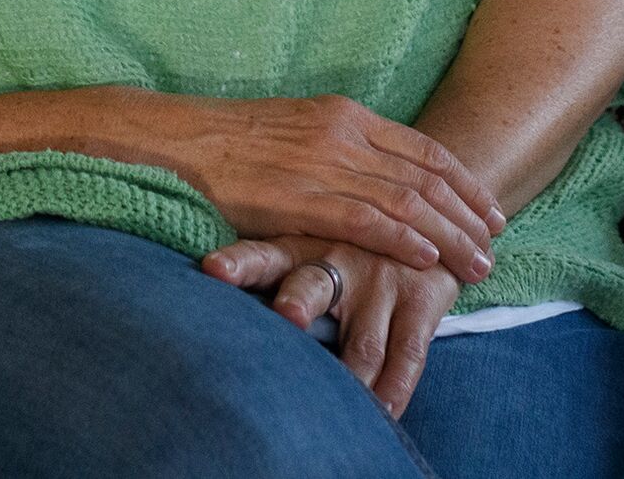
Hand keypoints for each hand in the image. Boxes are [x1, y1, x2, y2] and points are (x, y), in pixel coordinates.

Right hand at [140, 94, 504, 282]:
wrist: (185, 137)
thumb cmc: (237, 141)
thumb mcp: (302, 130)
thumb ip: (341, 148)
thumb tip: (376, 174)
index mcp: (348, 116)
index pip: (425, 150)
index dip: (464, 182)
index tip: (490, 209)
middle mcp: (346, 135)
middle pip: (427, 177)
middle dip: (468, 214)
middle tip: (495, 244)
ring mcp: (326, 164)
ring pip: (408, 201)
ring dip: (450, 235)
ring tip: (477, 264)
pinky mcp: (303, 196)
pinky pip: (367, 220)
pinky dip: (404, 241)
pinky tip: (428, 260)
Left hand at [206, 233, 460, 414]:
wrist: (428, 209)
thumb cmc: (347, 235)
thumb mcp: (308, 230)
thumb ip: (264, 257)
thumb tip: (195, 290)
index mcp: (300, 243)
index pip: (262, 252)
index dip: (239, 261)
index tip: (211, 269)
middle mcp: (338, 261)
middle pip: (311, 287)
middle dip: (297, 305)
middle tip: (286, 317)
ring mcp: (382, 282)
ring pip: (363, 341)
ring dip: (350, 372)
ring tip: (339, 398)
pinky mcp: (422, 301)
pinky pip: (407, 355)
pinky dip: (395, 389)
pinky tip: (383, 414)